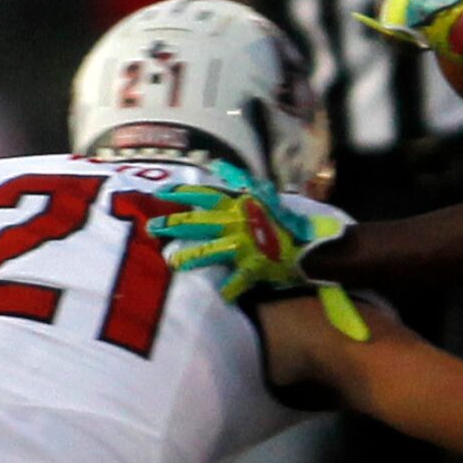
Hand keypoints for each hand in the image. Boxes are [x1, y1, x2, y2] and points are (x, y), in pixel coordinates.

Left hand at [150, 162, 368, 340]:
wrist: (311, 241)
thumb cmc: (285, 220)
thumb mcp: (263, 194)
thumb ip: (239, 182)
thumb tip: (217, 166)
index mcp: (239, 205)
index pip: (205, 194)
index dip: (183, 193)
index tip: (162, 194)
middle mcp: (238, 222)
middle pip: (199, 221)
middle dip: (174, 225)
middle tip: (152, 229)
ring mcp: (245, 244)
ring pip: (211, 250)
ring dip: (191, 257)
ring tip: (171, 264)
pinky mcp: (255, 265)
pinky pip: (238, 280)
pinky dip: (229, 289)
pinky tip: (218, 297)